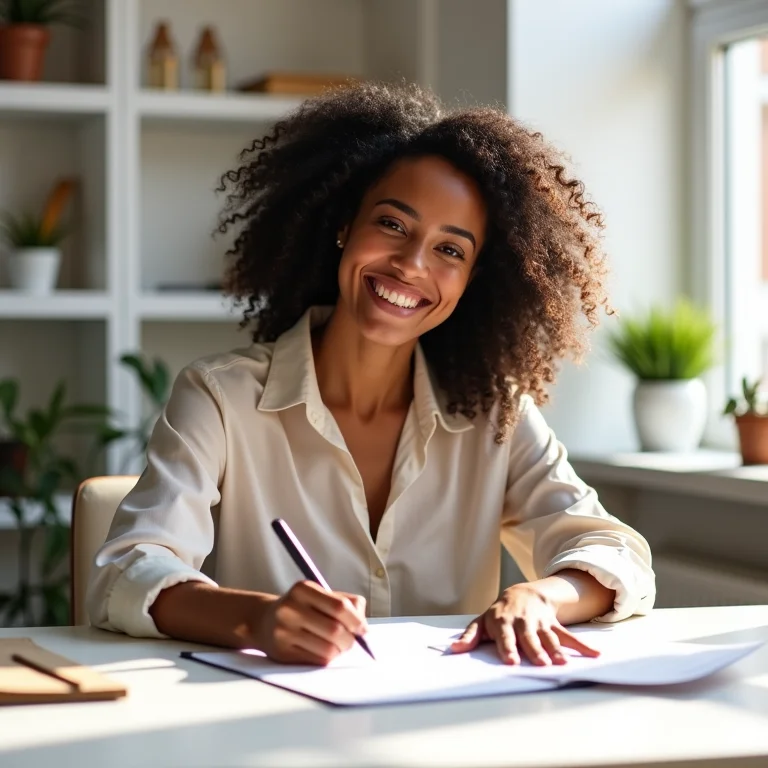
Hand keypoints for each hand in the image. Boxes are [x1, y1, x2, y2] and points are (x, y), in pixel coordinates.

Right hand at [256, 580, 367, 665]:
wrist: (262, 620)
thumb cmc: (301, 607)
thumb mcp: (319, 595)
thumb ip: (346, 603)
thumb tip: (363, 626)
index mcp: (303, 589)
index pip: (340, 606)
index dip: (357, 620)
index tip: (363, 629)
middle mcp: (290, 609)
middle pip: (335, 630)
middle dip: (350, 639)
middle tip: (352, 641)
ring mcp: (284, 631)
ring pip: (328, 649)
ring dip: (340, 650)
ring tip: (338, 646)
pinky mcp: (282, 652)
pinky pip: (317, 660)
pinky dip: (327, 658)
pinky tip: (324, 650)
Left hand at [450, 583, 600, 665]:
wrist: (522, 593)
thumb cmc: (499, 614)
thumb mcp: (482, 622)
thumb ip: (470, 637)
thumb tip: (454, 650)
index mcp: (503, 623)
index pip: (506, 637)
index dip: (508, 649)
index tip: (512, 662)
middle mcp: (523, 623)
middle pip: (530, 639)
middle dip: (536, 651)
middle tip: (542, 665)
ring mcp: (540, 624)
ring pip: (549, 638)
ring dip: (557, 650)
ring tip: (563, 663)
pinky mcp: (554, 626)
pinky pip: (569, 636)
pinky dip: (583, 646)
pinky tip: (595, 655)